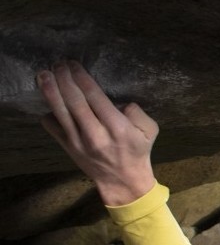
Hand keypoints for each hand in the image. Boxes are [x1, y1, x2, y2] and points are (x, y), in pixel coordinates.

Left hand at [37, 61, 158, 205]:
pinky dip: (49, 111)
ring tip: (44, 75)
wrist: (123, 181)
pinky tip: (52, 102)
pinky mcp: (67, 147)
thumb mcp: (150, 130)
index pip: (94, 96)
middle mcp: (95, 134)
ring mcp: (78, 141)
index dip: (81, 77)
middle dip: (64, 79)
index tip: (74, 64)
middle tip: (59, 64)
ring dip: (50, 90)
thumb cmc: (138, 152)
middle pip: (74, 100)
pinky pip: (51, 125)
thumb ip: (138, 112)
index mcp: (117, 127)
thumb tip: (119, 101)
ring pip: (59, 111)